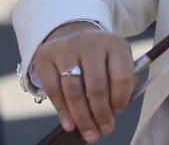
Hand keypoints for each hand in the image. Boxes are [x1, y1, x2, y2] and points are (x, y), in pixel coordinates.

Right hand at [33, 22, 135, 142]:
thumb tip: (114, 111)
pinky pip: (53, 90)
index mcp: (115, 43)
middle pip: (97, 86)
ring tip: (89, 133)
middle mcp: (90, 42)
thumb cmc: (101, 56)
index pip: (122, 76)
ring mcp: (66, 47)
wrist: (74, 35)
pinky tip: (69, 124)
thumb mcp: (117, 61)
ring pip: (74, 91)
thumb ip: (121, 82)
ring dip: (82, 118)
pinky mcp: (46, 55)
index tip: (117, 113)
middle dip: (101, 114)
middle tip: (104, 131)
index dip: (121, 99)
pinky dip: (62, 111)